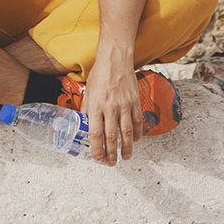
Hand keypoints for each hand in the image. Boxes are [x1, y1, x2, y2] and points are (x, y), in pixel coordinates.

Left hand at [83, 52, 142, 166]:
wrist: (115, 59)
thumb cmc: (100, 75)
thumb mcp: (88, 92)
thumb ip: (87, 110)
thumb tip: (85, 125)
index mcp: (96, 106)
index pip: (96, 134)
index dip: (97, 149)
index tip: (98, 158)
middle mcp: (111, 107)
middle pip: (111, 136)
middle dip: (111, 153)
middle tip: (112, 163)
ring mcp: (125, 105)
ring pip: (127, 132)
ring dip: (126, 147)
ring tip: (126, 157)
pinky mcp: (135, 101)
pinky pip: (137, 121)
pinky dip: (137, 133)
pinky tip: (135, 140)